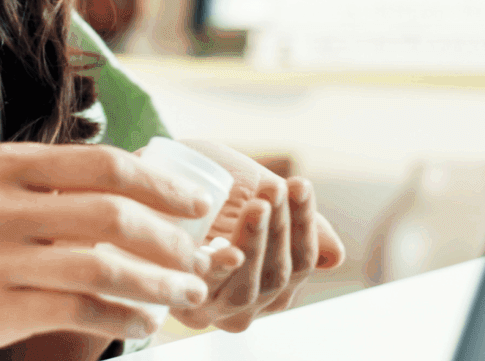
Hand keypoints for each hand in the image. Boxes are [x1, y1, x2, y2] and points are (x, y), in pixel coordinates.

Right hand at [0, 141, 222, 358]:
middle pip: (114, 215)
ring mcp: (0, 257)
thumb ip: (37, 182)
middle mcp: (5, 205)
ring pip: (104, 266)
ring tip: (185, 294)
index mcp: (6, 165)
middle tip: (200, 257)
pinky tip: (142, 321)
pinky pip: (79, 309)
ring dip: (158, 282)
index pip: (105, 165)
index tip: (196, 204)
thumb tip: (118, 182)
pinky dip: (122, 316)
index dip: (161, 186)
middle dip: (171, 239)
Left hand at [167, 139, 346, 331]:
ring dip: (257, 242)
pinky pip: (206, 291)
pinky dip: (221, 271)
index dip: (305, 224)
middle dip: (283, 228)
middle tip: (276, 186)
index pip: (301, 260)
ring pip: (249, 285)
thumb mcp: (255, 196)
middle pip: (279, 275)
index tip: (300, 184)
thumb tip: (335, 257)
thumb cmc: (208, 187)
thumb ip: (292, 221)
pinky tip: (230, 248)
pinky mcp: (179, 302)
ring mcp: (213, 308)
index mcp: (271, 284)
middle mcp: (245, 305)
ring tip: (258, 203)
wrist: (149, 176)